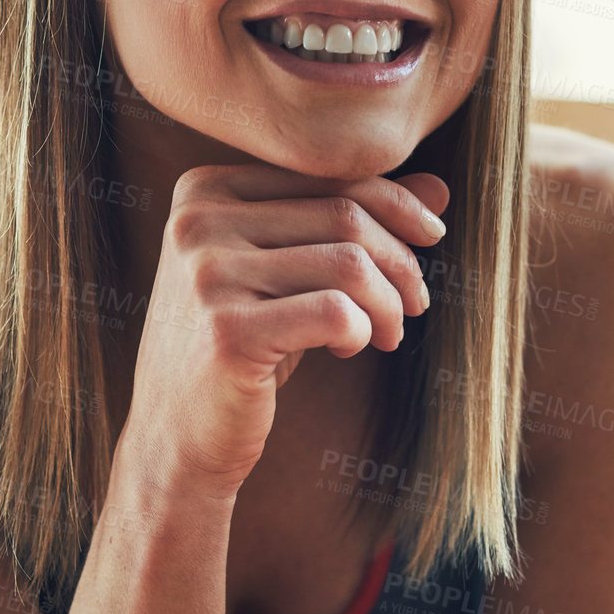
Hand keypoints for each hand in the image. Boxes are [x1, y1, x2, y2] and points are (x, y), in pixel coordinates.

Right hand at [123, 164, 447, 495]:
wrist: (176, 436)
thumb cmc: (239, 347)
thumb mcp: (287, 275)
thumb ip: (347, 223)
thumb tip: (438, 190)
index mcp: (203, 191)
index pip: (328, 178)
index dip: (396, 206)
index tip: (430, 241)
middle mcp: (198, 223)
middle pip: (345, 216)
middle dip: (400, 261)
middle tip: (415, 304)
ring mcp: (208, 276)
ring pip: (349, 264)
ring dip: (388, 303)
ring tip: (387, 333)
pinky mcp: (229, 332)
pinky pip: (337, 312)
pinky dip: (363, 330)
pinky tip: (349, 348)